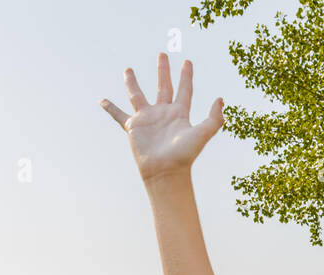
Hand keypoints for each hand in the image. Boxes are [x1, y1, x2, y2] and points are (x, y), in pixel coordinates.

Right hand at [101, 53, 223, 183]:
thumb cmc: (184, 155)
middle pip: (162, 86)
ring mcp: (147, 119)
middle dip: (163, 70)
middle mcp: (163, 113)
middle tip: (162, 54)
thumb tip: (220, 99)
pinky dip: (110, 108)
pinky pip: (119, 115)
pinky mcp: (133, 128)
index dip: (186, 76)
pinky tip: (102, 100)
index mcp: (179, 113)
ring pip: (137, 95)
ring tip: (128, 69)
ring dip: (132, 82)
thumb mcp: (202, 134)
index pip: (184, 90)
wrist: (165, 172)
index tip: (187, 61)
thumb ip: (214, 118)